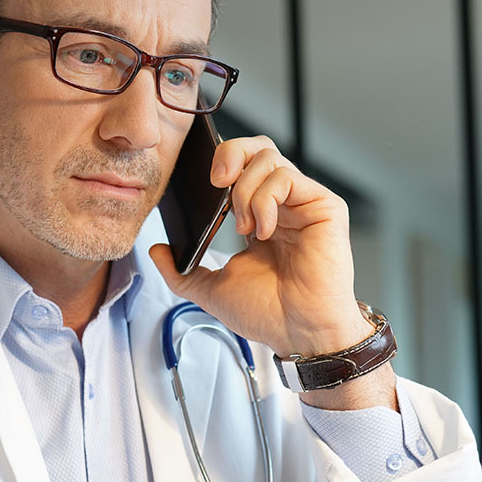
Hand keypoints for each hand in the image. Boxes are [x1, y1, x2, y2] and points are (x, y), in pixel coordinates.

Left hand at [150, 135, 395, 410]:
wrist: (298, 334)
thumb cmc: (267, 313)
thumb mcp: (211, 290)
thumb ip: (181, 270)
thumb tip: (156, 250)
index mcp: (259, 216)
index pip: (241, 167)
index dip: (220, 164)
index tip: (202, 184)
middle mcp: (283, 204)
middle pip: (258, 147)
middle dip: (230, 154)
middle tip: (215, 182)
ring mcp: (304, 203)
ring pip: (270, 158)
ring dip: (245, 190)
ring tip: (244, 228)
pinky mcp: (325, 207)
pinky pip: (288, 178)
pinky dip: (266, 199)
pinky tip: (263, 231)